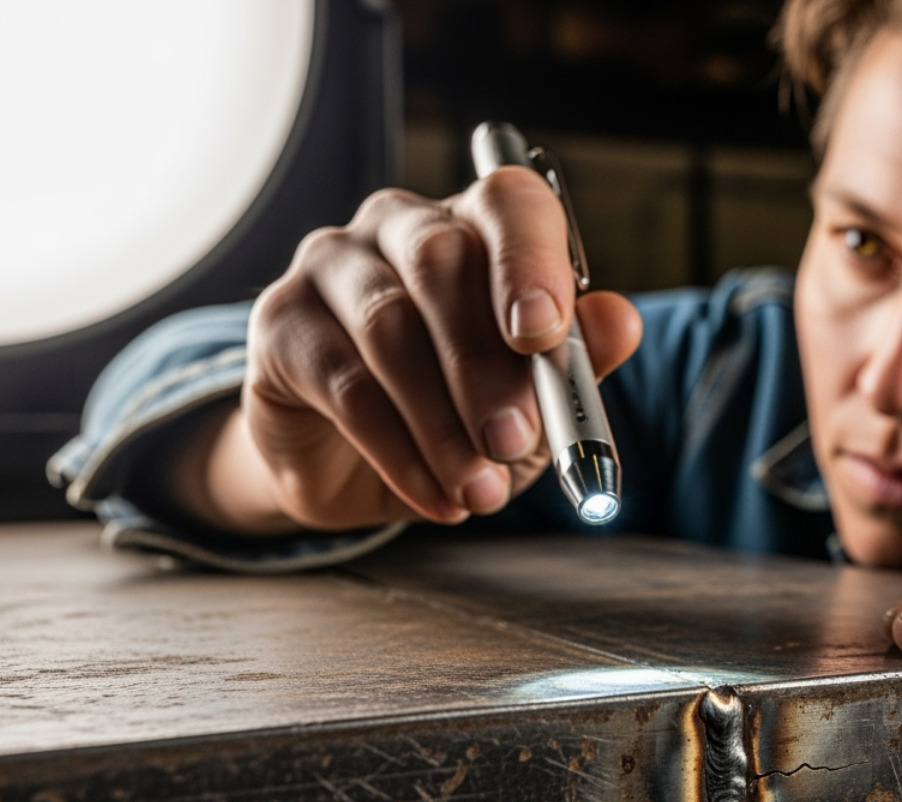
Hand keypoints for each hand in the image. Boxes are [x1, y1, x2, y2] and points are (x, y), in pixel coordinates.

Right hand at [181, 174, 641, 532]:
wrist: (361, 470)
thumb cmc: (462, 414)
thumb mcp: (534, 400)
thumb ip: (577, 360)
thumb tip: (622, 322)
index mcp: (478, 225)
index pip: (509, 203)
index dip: (530, 259)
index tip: (543, 335)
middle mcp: (401, 226)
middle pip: (442, 261)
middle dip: (487, 366)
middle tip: (516, 441)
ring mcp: (332, 265)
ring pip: (389, 328)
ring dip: (444, 423)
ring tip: (481, 491)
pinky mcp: (280, 324)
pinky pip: (343, 384)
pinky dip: (398, 451)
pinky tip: (435, 498)